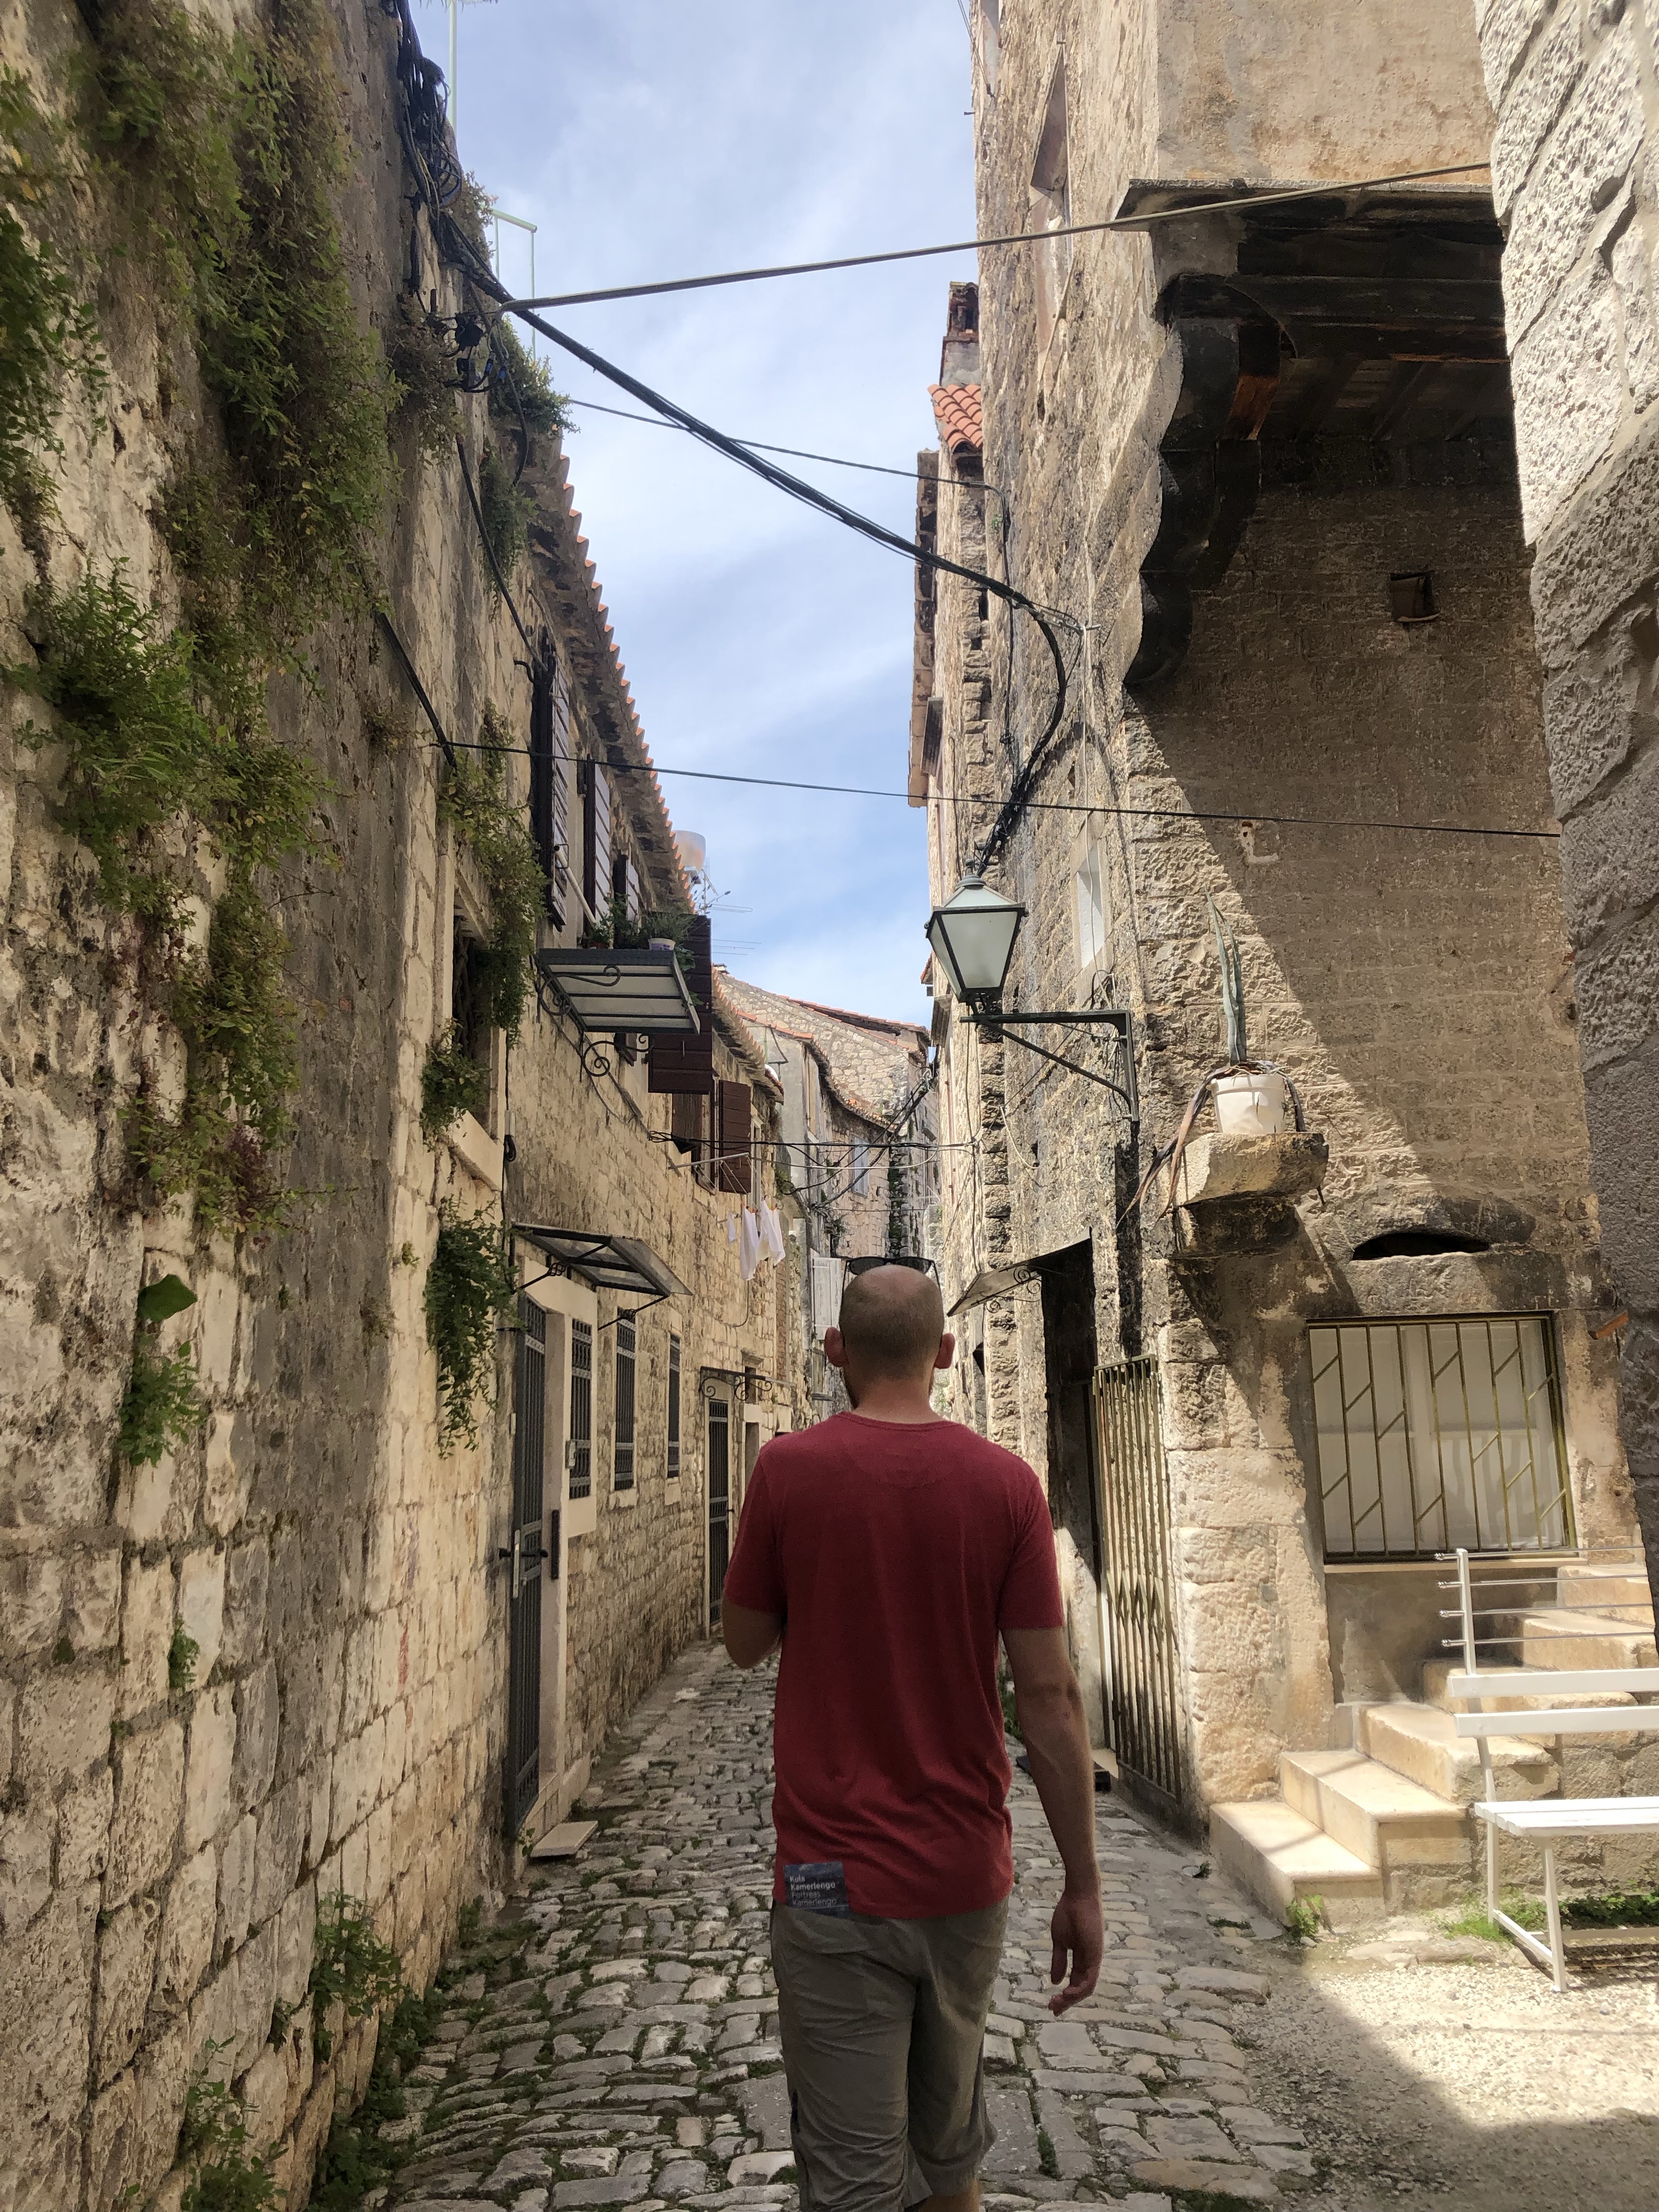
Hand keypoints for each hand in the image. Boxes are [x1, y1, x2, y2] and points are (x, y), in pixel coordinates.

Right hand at [1048, 1884, 1102, 2012]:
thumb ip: (1059, 1960)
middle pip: (1081, 1988)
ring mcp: (1094, 1959)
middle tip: (1053, 2009)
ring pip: (1086, 1987)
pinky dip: (1079, 1989)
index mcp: (1082, 1958)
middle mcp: (1090, 1962)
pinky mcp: (1096, 1955)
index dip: (1064, 1995)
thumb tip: (1055, 1981)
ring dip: (1072, 1998)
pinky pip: (1090, 1978)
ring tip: (1058, 2003)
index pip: (1075, 1982)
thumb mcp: (1059, 1941)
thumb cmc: (1069, 1914)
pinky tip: (1067, 1993)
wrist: (1078, 1895)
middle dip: (1067, 2001)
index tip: (1051, 2005)